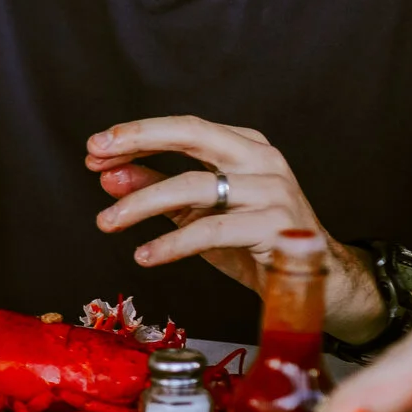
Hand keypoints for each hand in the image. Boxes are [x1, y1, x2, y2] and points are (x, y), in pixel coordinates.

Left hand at [87, 115, 383, 340]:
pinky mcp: (277, 228)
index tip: (94, 146)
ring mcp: (272, 191)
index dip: (137, 134)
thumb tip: (108, 175)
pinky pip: (213, 230)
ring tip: (107, 221)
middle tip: (95, 159)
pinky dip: (172, 242)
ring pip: (196, 186)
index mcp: (245, 147)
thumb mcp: (198, 214)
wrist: (317, 283)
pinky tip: (145, 255)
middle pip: (193, 135)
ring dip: (142, 203)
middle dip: (139, 141)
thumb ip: (157, 190)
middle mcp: (262, 160)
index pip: (185, 128)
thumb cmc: (255, 242)